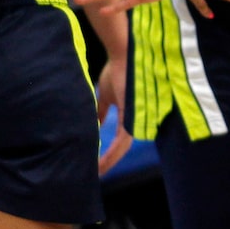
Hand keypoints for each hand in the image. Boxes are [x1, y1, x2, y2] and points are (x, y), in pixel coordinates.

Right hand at [97, 55, 131, 176]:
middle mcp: (136, 117)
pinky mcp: (132, 116)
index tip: (97, 164)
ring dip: (109, 161)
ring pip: (123, 147)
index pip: (121, 138)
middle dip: (109, 161)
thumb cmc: (116, 70)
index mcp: (130, 113)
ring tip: (96, 173)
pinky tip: (100, 164)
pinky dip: (110, 154)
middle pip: (122, 147)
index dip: (111, 153)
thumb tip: (93, 125)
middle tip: (95, 174)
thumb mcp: (106, 96)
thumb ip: (101, 112)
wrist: (122, 54)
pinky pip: (122, 142)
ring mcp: (136, 117)